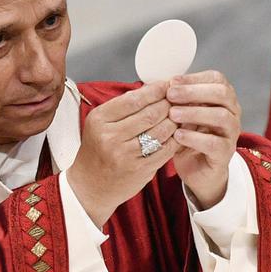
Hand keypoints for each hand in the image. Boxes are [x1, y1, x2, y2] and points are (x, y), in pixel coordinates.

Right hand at [67, 82, 179, 226]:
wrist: (90, 186)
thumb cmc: (97, 152)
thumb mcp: (99, 124)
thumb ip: (121, 108)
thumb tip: (151, 89)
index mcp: (99, 120)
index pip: (133, 99)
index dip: (154, 90)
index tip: (166, 85)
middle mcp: (110, 137)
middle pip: (150, 114)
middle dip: (168, 103)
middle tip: (177, 98)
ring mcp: (125, 156)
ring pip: (160, 130)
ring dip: (174, 120)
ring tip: (180, 114)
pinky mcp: (139, 170)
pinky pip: (164, 150)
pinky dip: (175, 138)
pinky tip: (179, 132)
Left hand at [166, 71, 241, 208]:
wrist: (198, 172)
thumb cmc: (188, 139)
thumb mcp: (181, 116)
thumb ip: (176, 100)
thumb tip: (158, 83)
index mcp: (223, 99)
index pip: (216, 79)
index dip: (194, 78)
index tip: (172, 81)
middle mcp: (232, 113)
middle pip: (221, 93)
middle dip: (194, 92)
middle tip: (171, 95)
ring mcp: (231, 133)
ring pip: (221, 116)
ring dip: (194, 113)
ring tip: (172, 114)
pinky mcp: (225, 153)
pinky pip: (214, 143)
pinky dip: (194, 137)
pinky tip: (178, 135)